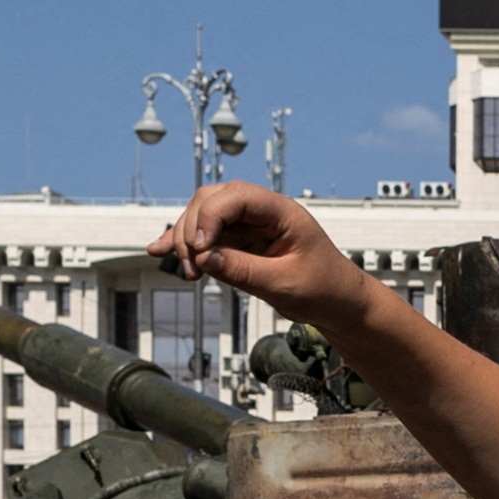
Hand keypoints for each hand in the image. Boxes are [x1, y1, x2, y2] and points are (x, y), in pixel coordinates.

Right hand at [151, 182, 369, 325]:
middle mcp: (262, 212)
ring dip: (186, 240)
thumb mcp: (284, 285)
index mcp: (282, 212)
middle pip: (212, 201)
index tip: (201, 248)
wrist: (339, 303)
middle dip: (193, 230)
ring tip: (187, 272)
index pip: (237, 196)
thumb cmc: (324, 290)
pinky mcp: (240, 242)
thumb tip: (204, 257)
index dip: (211, 216)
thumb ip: (244, 270)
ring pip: (203, 216)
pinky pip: (207, 236)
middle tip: (193, 267)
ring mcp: (249, 226)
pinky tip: (159, 250)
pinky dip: (186, 244)